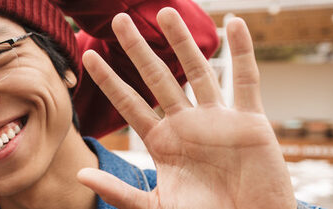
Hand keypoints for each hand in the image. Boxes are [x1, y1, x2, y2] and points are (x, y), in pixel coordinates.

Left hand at [77, 7, 295, 208]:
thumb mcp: (156, 207)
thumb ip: (119, 192)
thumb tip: (81, 175)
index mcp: (162, 142)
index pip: (129, 103)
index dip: (110, 79)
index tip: (89, 56)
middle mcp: (186, 124)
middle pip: (157, 78)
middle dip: (138, 49)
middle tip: (119, 19)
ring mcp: (218, 119)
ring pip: (197, 71)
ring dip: (182, 42)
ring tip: (165, 12)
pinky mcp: (250, 121)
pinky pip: (245, 79)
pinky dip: (242, 51)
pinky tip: (236, 23)